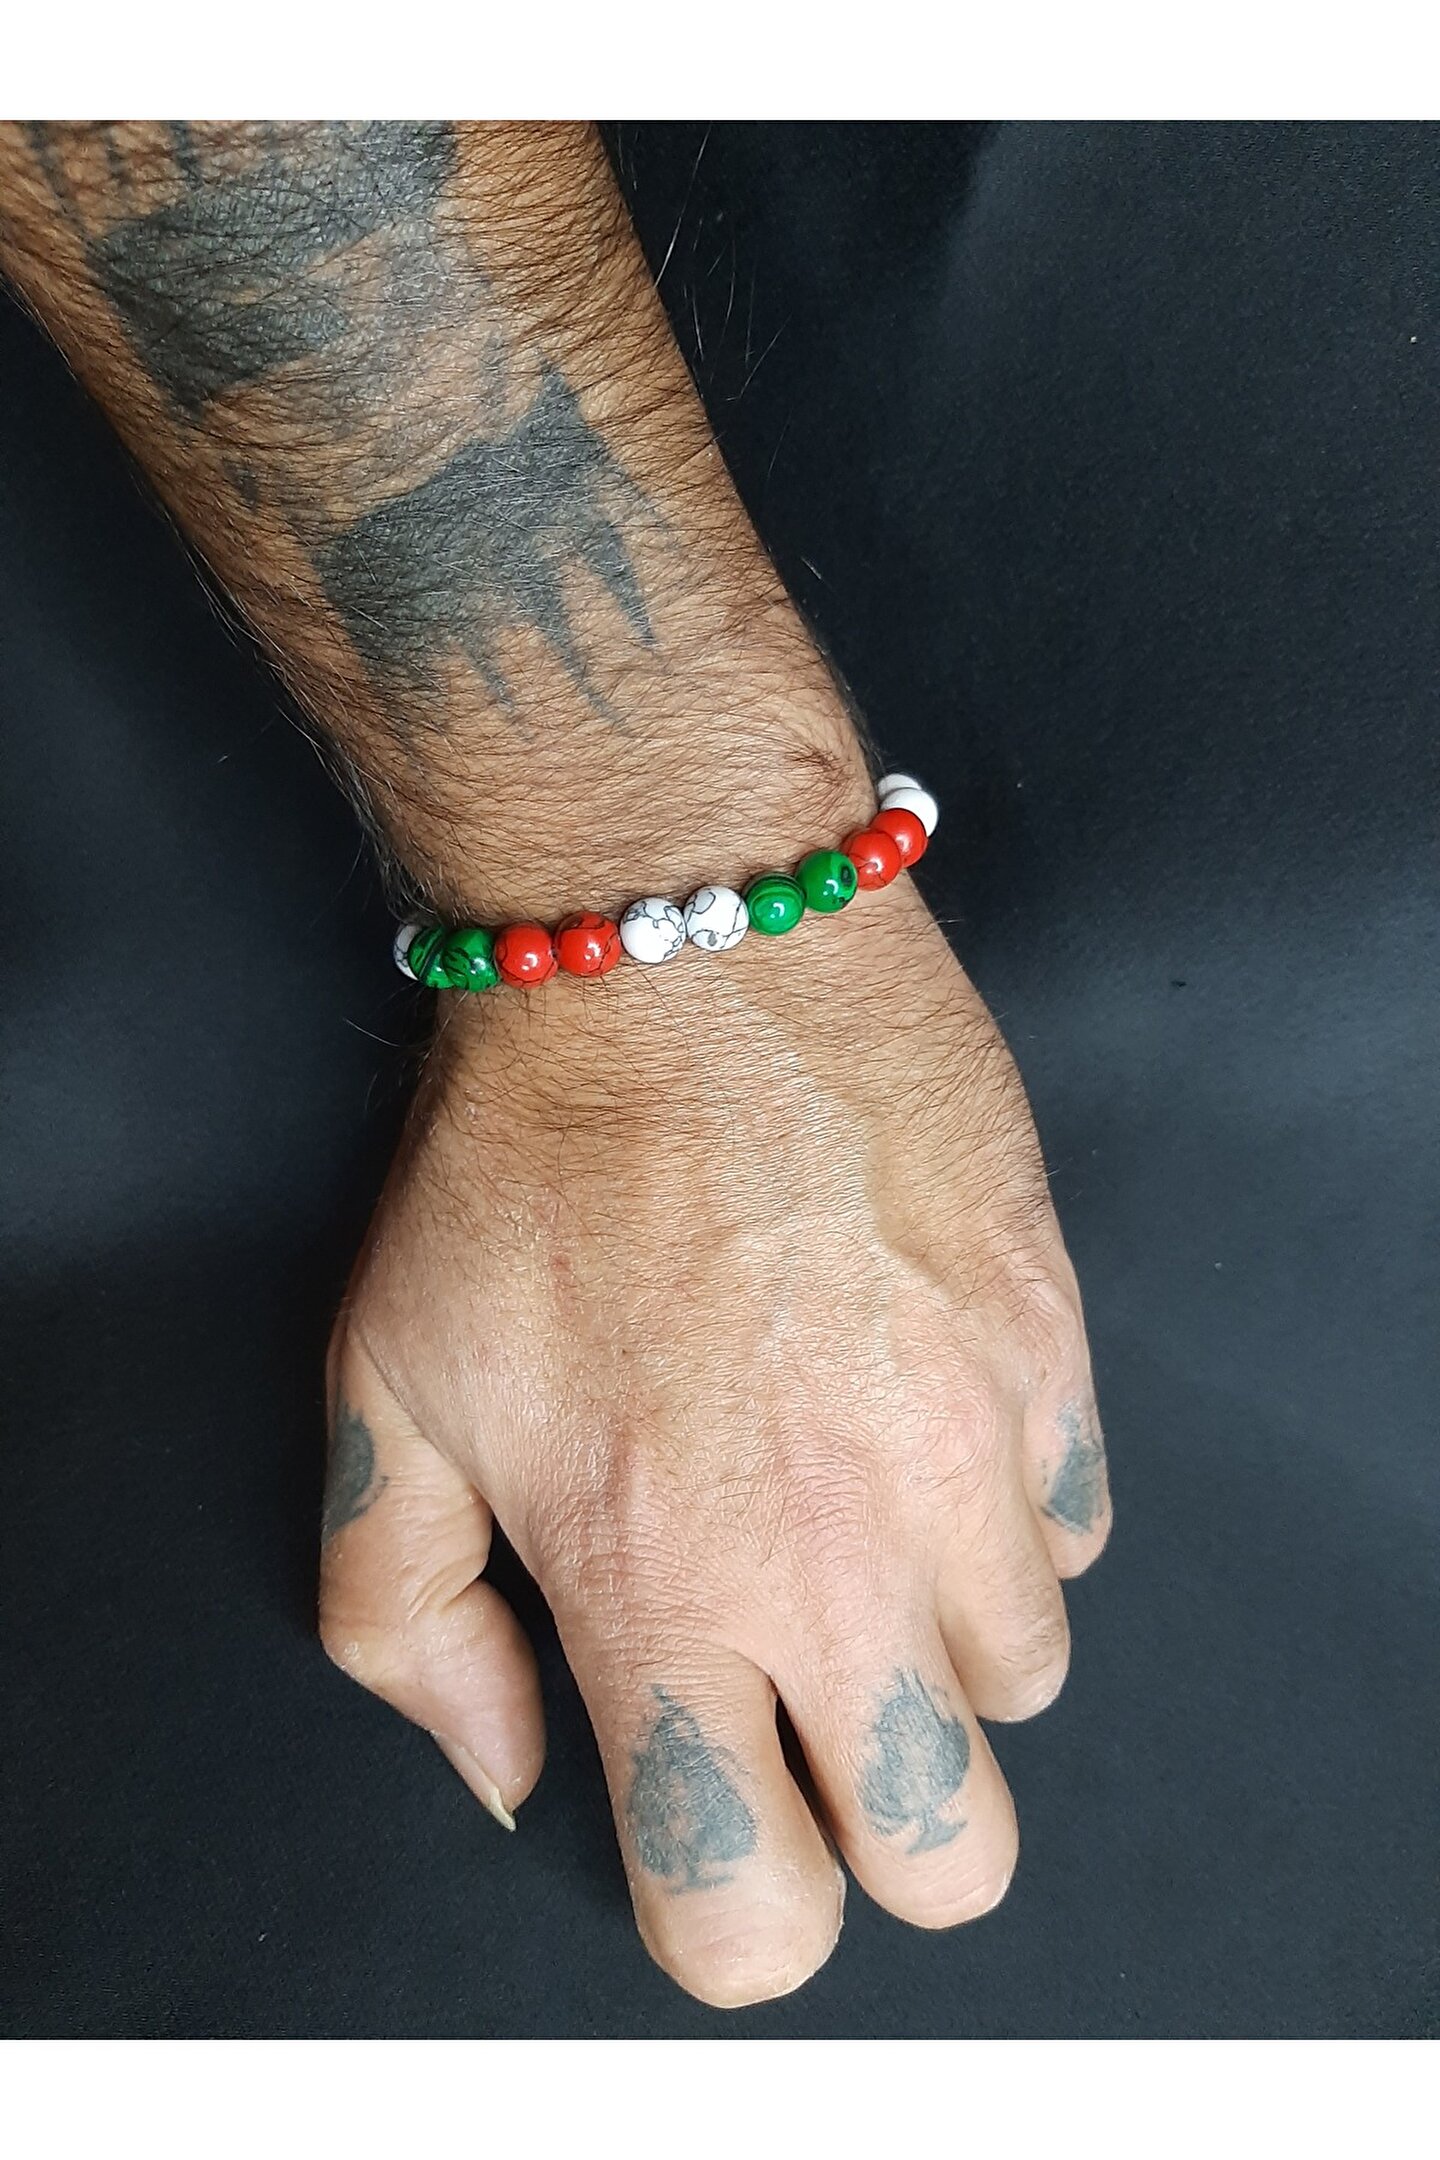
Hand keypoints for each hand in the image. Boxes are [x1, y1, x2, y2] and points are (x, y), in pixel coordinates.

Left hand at [320, 874, 1110, 2007]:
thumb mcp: (384, 1388)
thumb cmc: (525, 1156)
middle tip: (809, 1697)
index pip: (745, 1916)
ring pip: (1026, 1687)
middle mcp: (840, 1552)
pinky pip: (1075, 1522)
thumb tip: (506, 1761)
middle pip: (949, 1862)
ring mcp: (972, 1450)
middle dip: (877, 1822)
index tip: (707, 1822)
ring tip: (850, 1506)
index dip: (726, 1911)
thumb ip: (406, 1621)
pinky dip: (1006, 1507)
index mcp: (660, 1585)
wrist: (682, 941)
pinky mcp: (1051, 1349)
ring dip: (940, 1636)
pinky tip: (914, 1409)